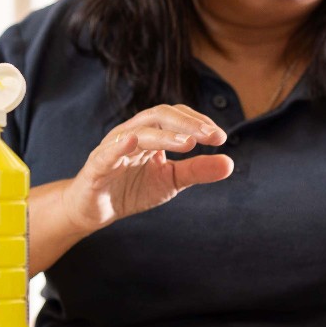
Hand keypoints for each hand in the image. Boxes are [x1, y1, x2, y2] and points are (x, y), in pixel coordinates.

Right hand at [60, 104, 233, 233]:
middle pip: (159, 115)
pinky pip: (108, 152)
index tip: (220, 137)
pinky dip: (120, 145)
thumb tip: (230, 163)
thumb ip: (197, 170)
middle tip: (211, 135)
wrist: (95, 210)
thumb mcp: (171, 180)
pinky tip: (135, 141)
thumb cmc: (132, 189)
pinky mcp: (96, 166)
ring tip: (188, 142)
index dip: (198, 122)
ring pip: (139, 132)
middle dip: (187, 123)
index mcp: (151, 133)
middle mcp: (131, 133)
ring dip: (165, 135)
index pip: (177, 117)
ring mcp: (112, 147)